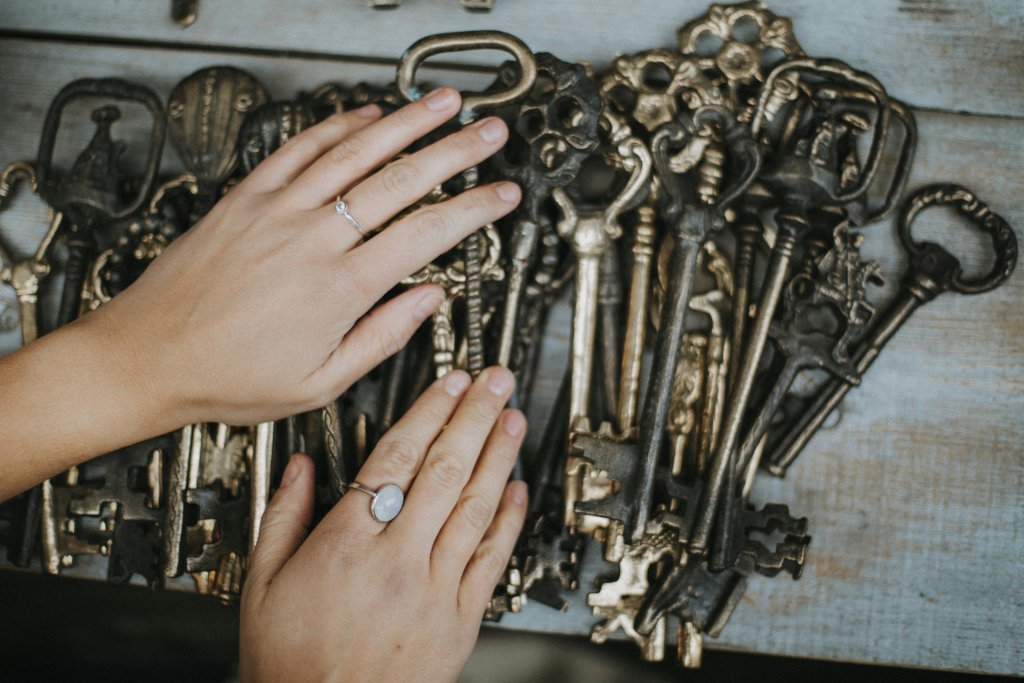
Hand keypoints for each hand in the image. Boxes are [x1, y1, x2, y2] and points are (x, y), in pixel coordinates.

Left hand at [87, 87, 519, 425]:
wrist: (149, 356)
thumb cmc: (228, 376)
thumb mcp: (319, 382)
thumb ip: (381, 338)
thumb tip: (428, 300)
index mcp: (339, 289)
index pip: (425, 235)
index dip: (473, 210)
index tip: (502, 196)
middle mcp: (312, 240)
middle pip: (400, 181)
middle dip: (455, 152)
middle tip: (490, 133)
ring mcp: (278, 211)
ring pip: (355, 153)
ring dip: (406, 123)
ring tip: (443, 104)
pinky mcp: (247, 198)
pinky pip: (299, 149)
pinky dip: (336, 127)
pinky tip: (366, 115)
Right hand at [240, 367, 527, 681]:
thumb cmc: (291, 665)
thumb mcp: (262, 587)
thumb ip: (283, 519)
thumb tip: (299, 468)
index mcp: (346, 545)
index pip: (396, 459)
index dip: (428, 413)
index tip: (448, 383)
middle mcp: (397, 559)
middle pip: (444, 471)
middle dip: (474, 418)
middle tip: (495, 382)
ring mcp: (434, 588)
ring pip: (475, 507)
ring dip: (498, 456)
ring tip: (512, 419)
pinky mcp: (460, 618)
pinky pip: (490, 559)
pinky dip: (507, 520)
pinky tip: (517, 490)